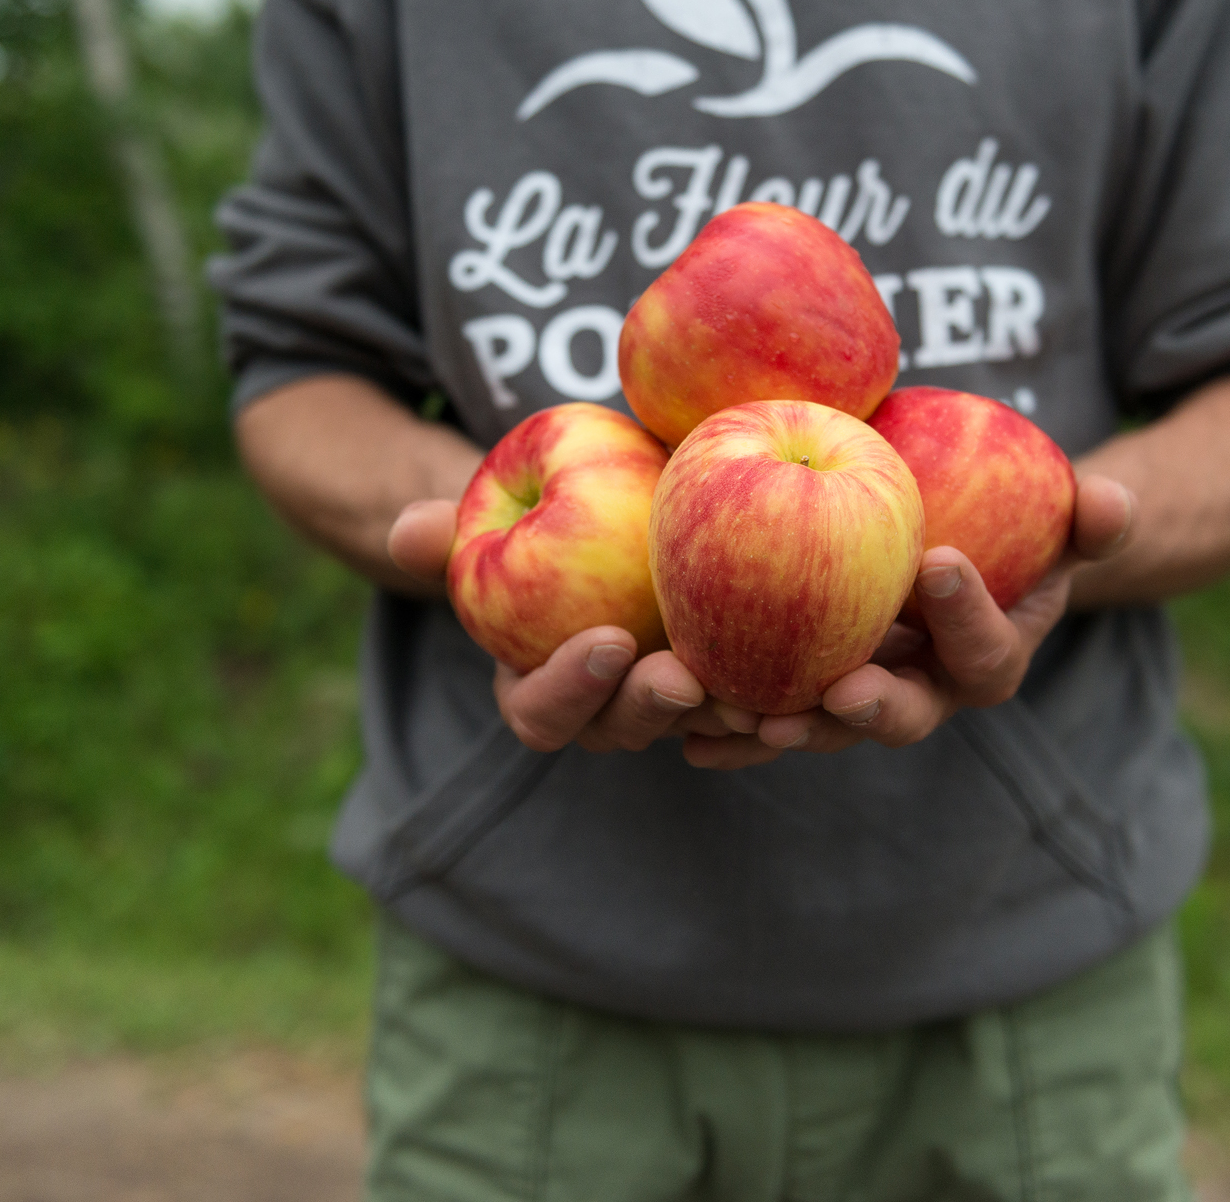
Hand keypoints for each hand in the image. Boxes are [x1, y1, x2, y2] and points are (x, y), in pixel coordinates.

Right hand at [387, 499, 752, 753]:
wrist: (619, 497)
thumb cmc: (545, 507)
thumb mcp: (498, 509)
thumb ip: (451, 527)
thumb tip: (408, 530)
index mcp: (541, 685)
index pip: (541, 713)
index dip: (568, 688)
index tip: (606, 640)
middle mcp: (607, 707)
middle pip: (624, 731)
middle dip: (651, 710)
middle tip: (681, 674)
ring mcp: (674, 701)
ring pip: (699, 730)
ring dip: (724, 718)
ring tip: (754, 692)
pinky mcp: (734, 681)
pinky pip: (762, 705)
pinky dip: (786, 703)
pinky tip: (821, 682)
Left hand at [681, 474, 1137, 769]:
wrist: (942, 547)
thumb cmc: (1001, 523)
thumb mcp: (1050, 512)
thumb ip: (1085, 513)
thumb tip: (1116, 501)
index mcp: (986, 656)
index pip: (987, 651)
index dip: (970, 616)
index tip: (941, 561)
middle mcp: (925, 693)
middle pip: (907, 716)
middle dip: (875, 709)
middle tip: (844, 690)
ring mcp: (860, 702)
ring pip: (827, 729)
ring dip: (790, 728)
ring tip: (749, 715)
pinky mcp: (799, 697)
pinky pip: (764, 720)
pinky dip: (728, 733)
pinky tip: (685, 735)